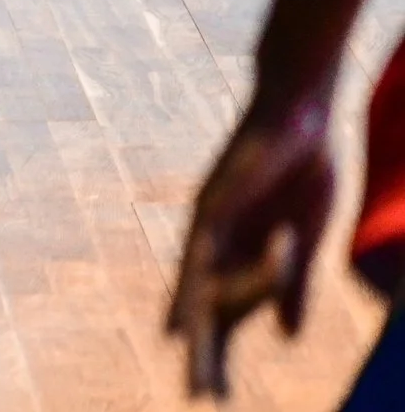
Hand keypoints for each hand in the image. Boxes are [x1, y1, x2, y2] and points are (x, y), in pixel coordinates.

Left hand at [166, 90, 337, 398]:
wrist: (302, 111)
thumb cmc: (304, 169)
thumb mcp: (307, 237)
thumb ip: (294, 285)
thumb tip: (286, 338)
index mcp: (245, 251)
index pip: (227, 309)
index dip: (219, 348)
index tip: (212, 393)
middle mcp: (219, 236)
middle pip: (205, 300)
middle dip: (202, 346)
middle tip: (196, 392)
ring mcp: (214, 213)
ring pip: (198, 273)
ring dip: (192, 313)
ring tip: (186, 352)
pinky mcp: (219, 190)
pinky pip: (209, 234)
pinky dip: (201, 265)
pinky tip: (191, 291)